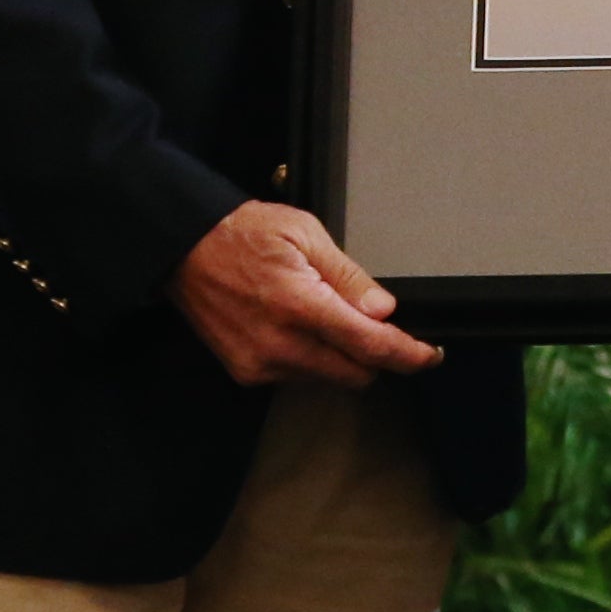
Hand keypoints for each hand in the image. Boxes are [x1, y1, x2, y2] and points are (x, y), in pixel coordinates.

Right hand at [170, 201, 441, 388]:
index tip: (429, 356)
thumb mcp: (305, 233)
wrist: (182, 249)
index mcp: (301, 305)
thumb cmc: (244, 233)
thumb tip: (383, 310)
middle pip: (355, 374)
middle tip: (370, 325)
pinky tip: (293, 328)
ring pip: (328, 379)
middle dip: (373, 356)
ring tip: (317, 315)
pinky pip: (297, 378)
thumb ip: (347, 276)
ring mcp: (261, 364)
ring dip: (338, 357)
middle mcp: (281, 344)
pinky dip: (309, 360)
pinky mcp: (246, 373)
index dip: (407, 355)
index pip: (370, 346)